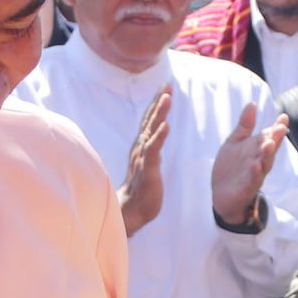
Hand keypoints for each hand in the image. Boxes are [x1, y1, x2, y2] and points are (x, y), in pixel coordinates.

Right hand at [120, 86, 170, 236]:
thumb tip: (156, 136)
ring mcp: (143, 158)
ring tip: (167, 97)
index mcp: (142, 147)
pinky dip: (159, 137)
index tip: (165, 87)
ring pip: (152, 131)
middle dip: (159, 102)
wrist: (130, 213)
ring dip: (160, 113)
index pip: (149, 121)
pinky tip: (166, 126)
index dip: (157, 104)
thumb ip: (151, 149)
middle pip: (150, 121)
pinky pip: (153, 151)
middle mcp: (140, 149)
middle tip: (167, 85)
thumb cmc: (140, 189)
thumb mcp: (148, 165)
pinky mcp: (148, 170)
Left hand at [212, 105, 287, 225]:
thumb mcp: (235, 142)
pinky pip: (252, 180)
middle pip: (270, 149)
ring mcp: (254, 175)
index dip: (277, 127)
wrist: (221, 194)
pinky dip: (255, 173)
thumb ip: (245, 126)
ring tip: (270, 143)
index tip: (284, 117)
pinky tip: (255, 165)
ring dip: (268, 155)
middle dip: (276, 139)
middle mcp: (259, 161)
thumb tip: (252, 103)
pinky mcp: (246, 188)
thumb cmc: (232, 167)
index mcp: (257, 149)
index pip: (270, 136)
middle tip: (281, 128)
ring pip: (264, 164)